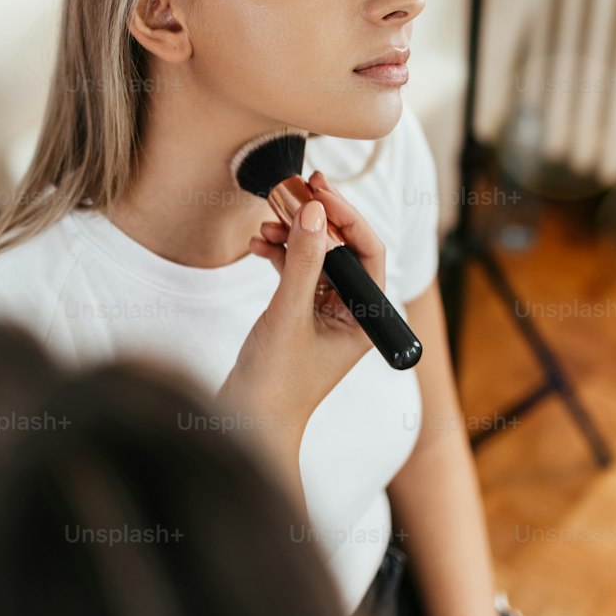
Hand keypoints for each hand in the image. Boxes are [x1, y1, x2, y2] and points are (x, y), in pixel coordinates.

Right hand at [223, 169, 385, 435]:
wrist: (246, 425)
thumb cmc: (275, 384)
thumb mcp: (289, 314)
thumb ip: (303, 260)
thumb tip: (314, 211)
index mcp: (366, 318)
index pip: (369, 251)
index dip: (347, 215)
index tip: (321, 190)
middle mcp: (353, 314)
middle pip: (344, 250)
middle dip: (317, 222)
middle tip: (294, 192)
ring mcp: (327, 315)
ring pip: (318, 258)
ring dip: (294, 237)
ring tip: (268, 225)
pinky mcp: (301, 317)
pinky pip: (298, 273)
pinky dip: (281, 255)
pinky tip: (261, 246)